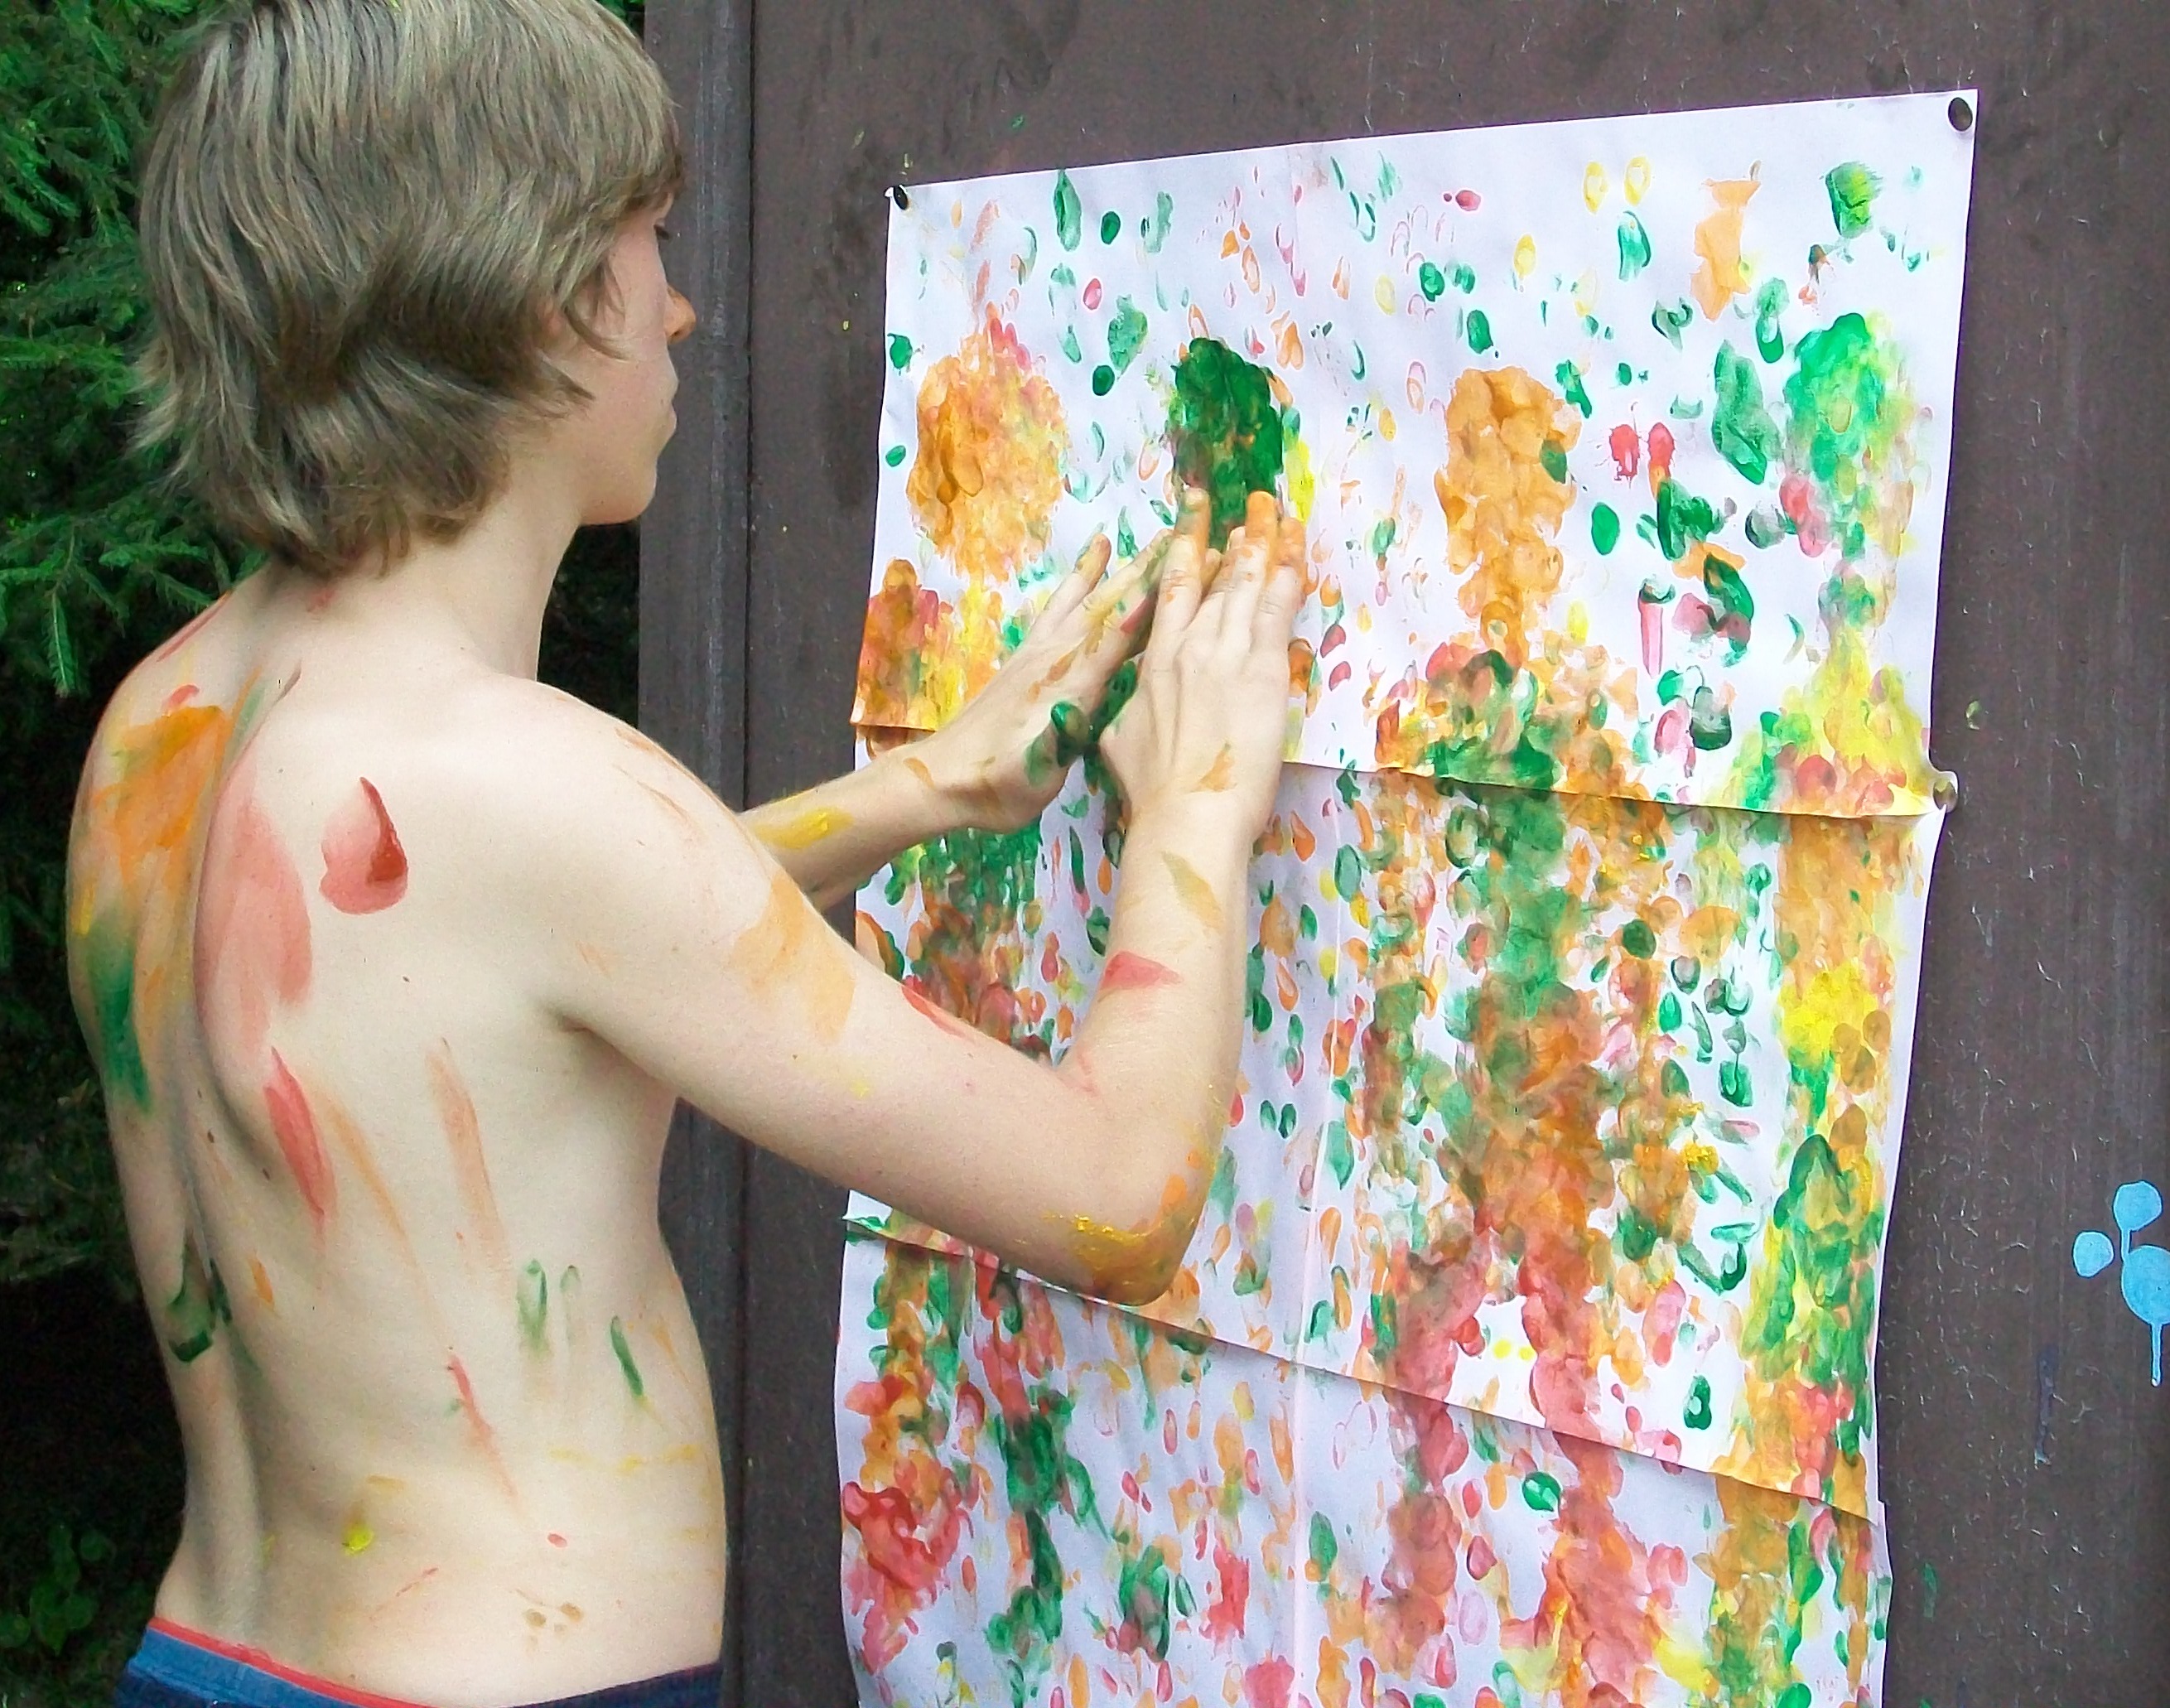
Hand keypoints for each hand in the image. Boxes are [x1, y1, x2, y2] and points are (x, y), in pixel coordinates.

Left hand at [909, 528, 1167, 831]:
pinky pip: (1060, 606)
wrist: (944, 778)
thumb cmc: (999, 786)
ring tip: (1146, 539)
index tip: (1189, 565)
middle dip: (1147, 572)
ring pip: (1086, 600)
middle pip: (1107, 604)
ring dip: (1119, 569)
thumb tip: (1082, 707)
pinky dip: (1079, 581)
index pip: (1118, 632)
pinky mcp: (1026, 656)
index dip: (1155, 599)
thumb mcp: (1037, 772)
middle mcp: (1056, 658)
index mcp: (1069, 686)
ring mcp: (1039, 653)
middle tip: (1184, 536)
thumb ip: (1061, 737)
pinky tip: (1090, 566)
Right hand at [1100, 488, 1303, 839]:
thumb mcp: (1120, 740)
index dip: (1185, 549)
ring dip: (1267, 544)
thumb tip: (1133, 707)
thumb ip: (1132, 711)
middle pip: (1216, 576)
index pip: (1172, 589)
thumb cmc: (1153, 792)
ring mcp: (1228, 654)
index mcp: (1155, 660)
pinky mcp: (1264, 672)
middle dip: (1235, 535)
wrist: (1186, 816)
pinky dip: (1289, 576)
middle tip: (1250, 504)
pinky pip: (1280, 610)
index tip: (1193, 520)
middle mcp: (1191, 645)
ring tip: (1278, 514)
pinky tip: (1296, 553)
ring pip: (1250, 583)